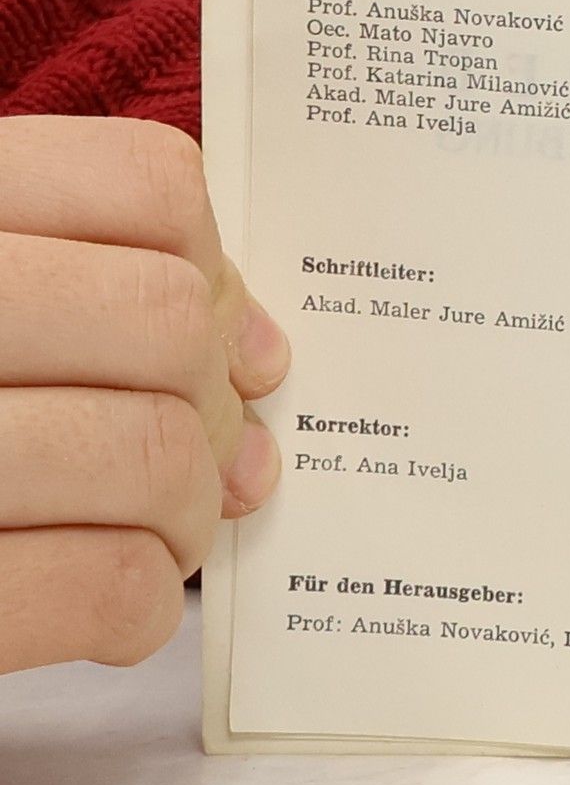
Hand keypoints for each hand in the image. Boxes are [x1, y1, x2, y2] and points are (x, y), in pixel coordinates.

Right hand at [0, 117, 288, 673]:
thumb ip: (98, 292)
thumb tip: (258, 357)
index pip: (149, 186)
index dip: (214, 270)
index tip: (212, 338)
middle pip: (167, 320)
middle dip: (213, 406)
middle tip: (192, 457)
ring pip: (153, 452)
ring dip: (186, 509)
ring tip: (156, 529)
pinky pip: (107, 582)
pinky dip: (141, 598)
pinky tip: (111, 596)